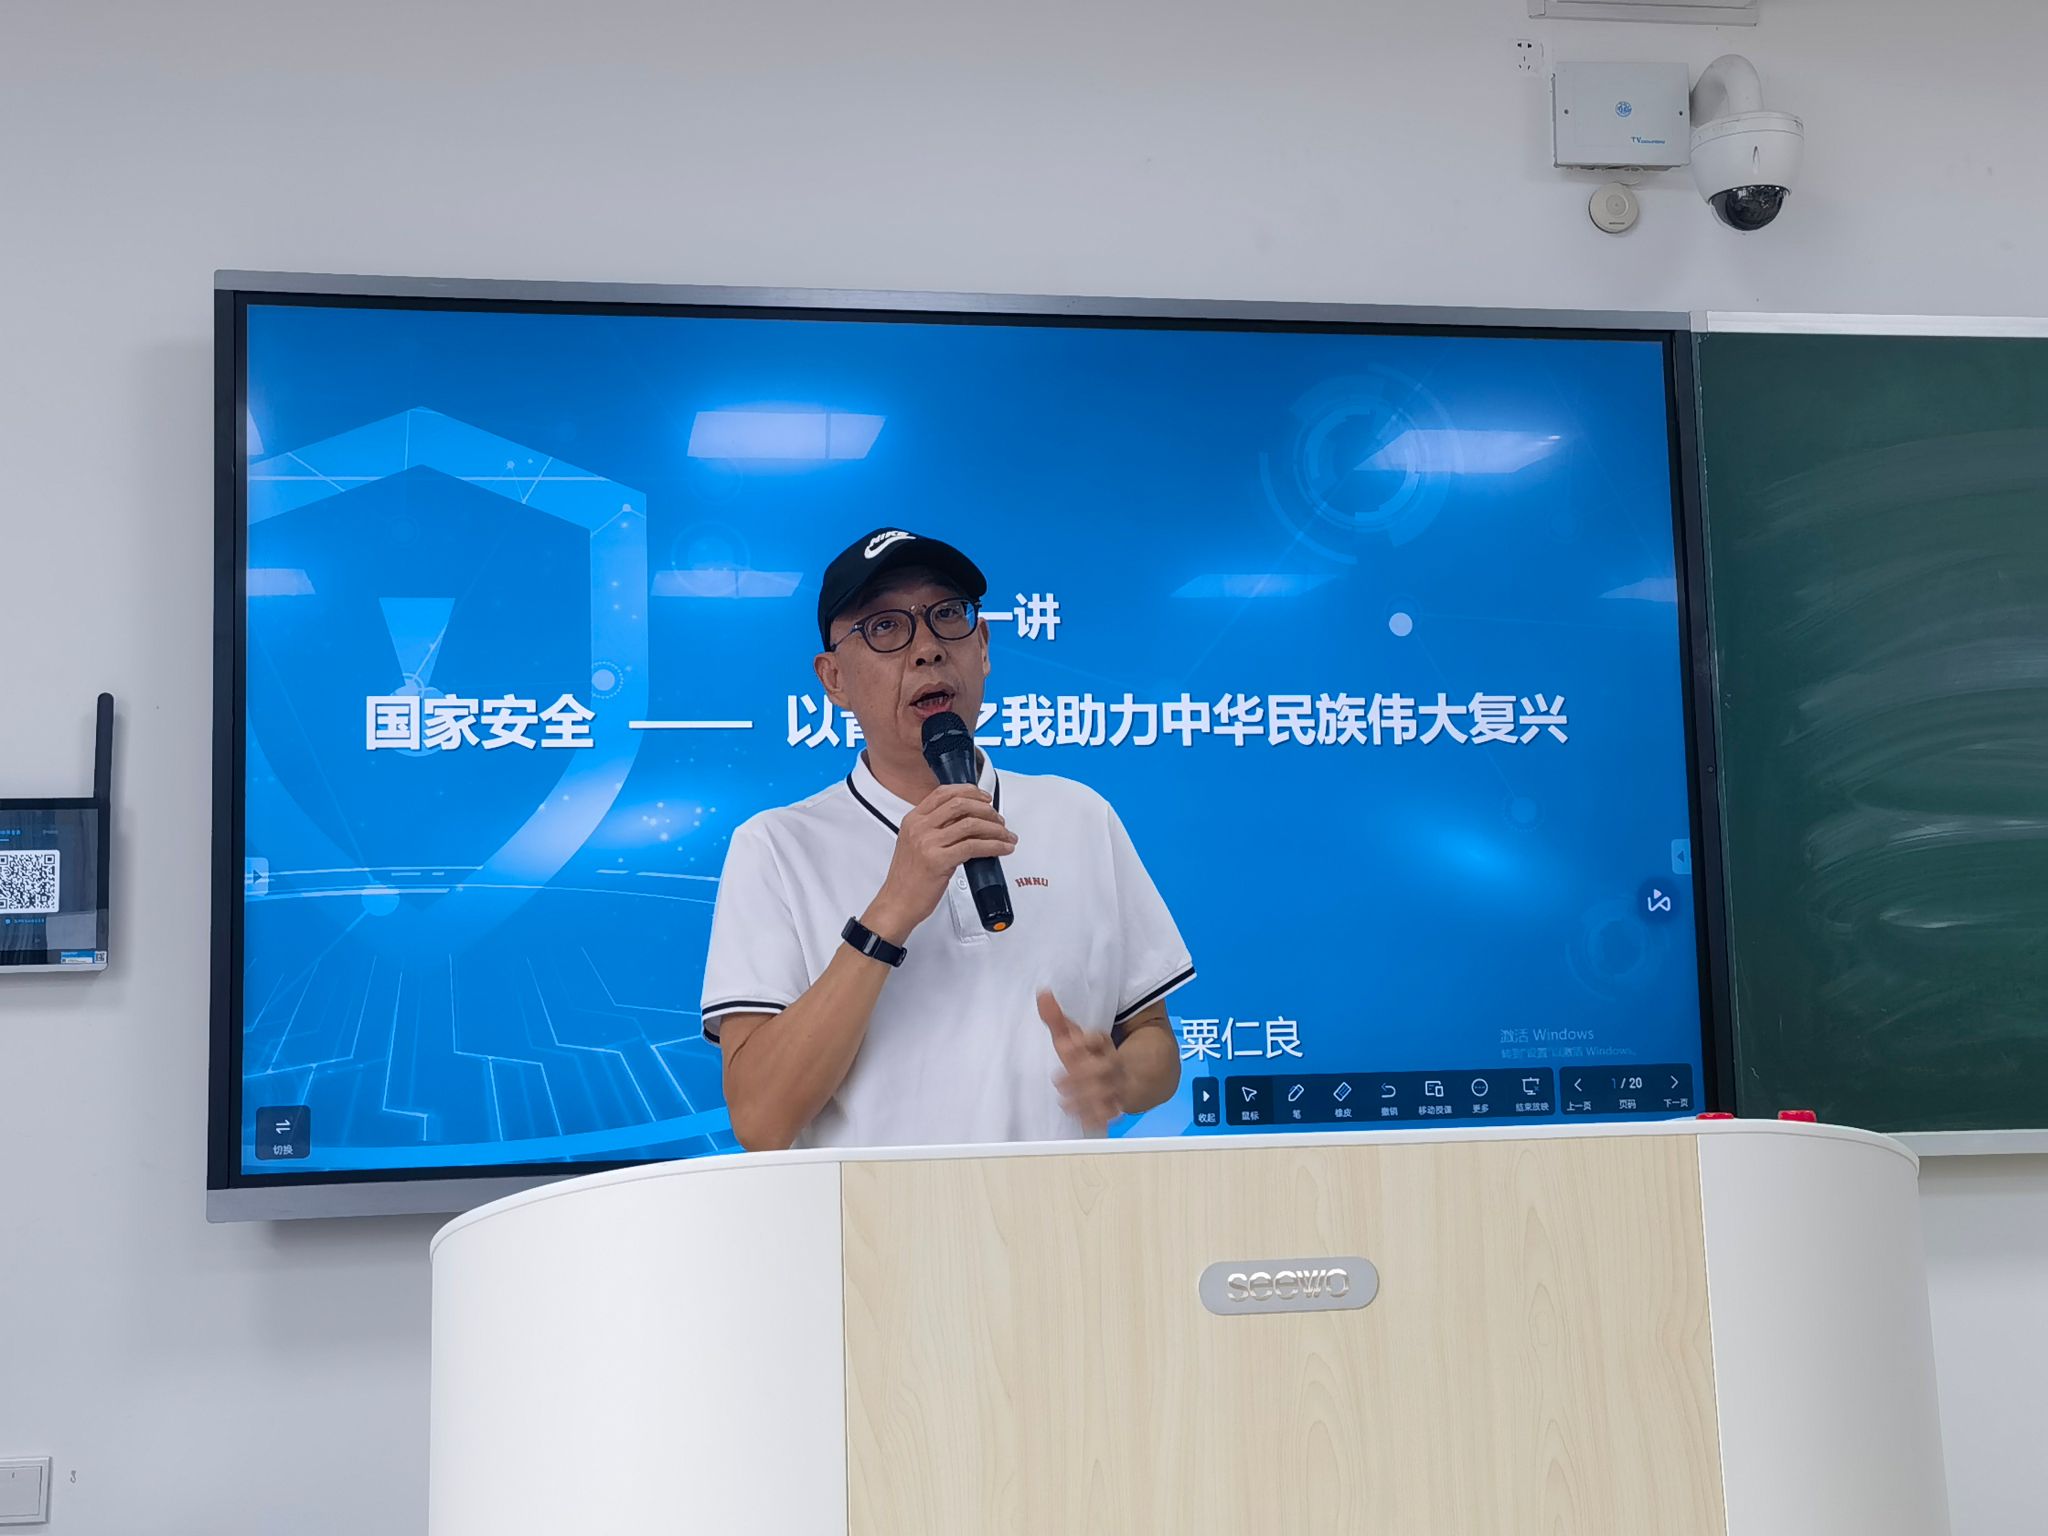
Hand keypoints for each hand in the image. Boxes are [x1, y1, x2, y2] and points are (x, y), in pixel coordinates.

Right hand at [866, 783, 1016, 940]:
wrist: (897, 903)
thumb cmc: (908, 879)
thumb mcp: (915, 844)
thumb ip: (935, 829)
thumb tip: (967, 821)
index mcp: (913, 820)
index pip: (943, 793)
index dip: (969, 791)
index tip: (984, 797)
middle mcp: (919, 827)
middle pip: (960, 804)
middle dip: (986, 810)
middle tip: (999, 820)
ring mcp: (928, 843)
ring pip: (971, 824)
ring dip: (995, 829)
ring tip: (1006, 836)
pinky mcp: (938, 861)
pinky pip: (974, 847)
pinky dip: (994, 846)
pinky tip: (1002, 849)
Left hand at [1040, 989, 1125, 1133]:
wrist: (1130, 1073)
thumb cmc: (1090, 1055)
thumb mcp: (1074, 1036)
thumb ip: (1057, 1018)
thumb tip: (1042, 993)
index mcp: (1103, 1045)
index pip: (1100, 1039)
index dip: (1089, 1040)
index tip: (1071, 1043)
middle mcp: (1113, 1064)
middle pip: (1106, 1068)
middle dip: (1085, 1075)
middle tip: (1059, 1082)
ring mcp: (1117, 1084)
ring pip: (1110, 1091)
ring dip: (1089, 1099)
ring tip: (1065, 1104)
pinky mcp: (1117, 1103)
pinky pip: (1113, 1111)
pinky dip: (1100, 1117)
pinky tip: (1086, 1121)